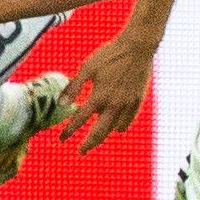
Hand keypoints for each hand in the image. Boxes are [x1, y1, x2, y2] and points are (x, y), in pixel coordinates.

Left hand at [60, 28, 158, 150]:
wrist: (138, 47)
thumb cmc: (110, 55)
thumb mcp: (87, 67)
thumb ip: (73, 87)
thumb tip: (61, 105)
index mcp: (99, 96)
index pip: (80, 119)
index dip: (69, 131)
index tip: (62, 138)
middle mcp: (113, 104)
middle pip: (99, 132)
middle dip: (88, 144)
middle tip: (80, 151)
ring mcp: (127, 104)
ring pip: (114, 128)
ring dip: (104, 135)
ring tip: (96, 138)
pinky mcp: (138, 100)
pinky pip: (129, 120)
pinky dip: (121, 126)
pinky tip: (116, 127)